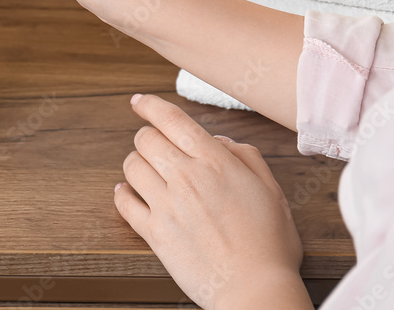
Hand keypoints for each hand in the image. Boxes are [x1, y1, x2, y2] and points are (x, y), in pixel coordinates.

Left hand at [115, 94, 310, 309]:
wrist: (255, 289)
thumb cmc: (269, 243)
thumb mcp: (271, 189)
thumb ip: (244, 156)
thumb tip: (217, 141)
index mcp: (215, 162)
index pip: (172, 119)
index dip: (149, 105)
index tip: (139, 103)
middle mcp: (187, 177)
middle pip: (145, 139)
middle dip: (146, 138)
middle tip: (154, 147)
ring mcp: (167, 205)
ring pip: (131, 166)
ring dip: (136, 165)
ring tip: (148, 173)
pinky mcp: (153, 232)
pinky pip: (123, 202)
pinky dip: (123, 194)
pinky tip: (129, 194)